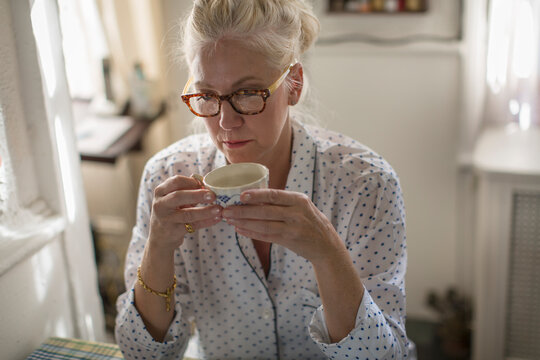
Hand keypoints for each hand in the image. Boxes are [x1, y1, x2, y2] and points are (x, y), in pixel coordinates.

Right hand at [148, 175, 221, 250]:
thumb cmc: (171, 211)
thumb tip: (204, 181)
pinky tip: (217, 218)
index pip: (175, 181)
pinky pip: (193, 225)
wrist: (161, 236)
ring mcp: (166, 219)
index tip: (203, 184)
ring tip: (218, 209)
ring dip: (205, 211)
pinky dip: (207, 221)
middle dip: (197, 195)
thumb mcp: (174, 198)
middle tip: (213, 195)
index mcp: (161, 191)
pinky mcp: (174, 231)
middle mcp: (160, 204)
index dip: (191, 182)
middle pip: (178, 196)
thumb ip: (187, 189)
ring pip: (187, 214)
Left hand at [221, 189, 343, 264]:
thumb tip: (252, 196)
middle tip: (226, 209)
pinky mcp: (289, 241)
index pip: (274, 195)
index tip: (240, 195)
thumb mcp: (301, 206)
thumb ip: (281, 201)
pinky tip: (240, 230)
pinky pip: (266, 236)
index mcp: (299, 200)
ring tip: (229, 219)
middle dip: (243, 211)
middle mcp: (297, 213)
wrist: (326, 244)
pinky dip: (251, 233)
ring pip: (263, 225)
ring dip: (244, 222)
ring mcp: (293, 228)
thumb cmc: (309, 220)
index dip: (256, 195)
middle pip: (265, 211)